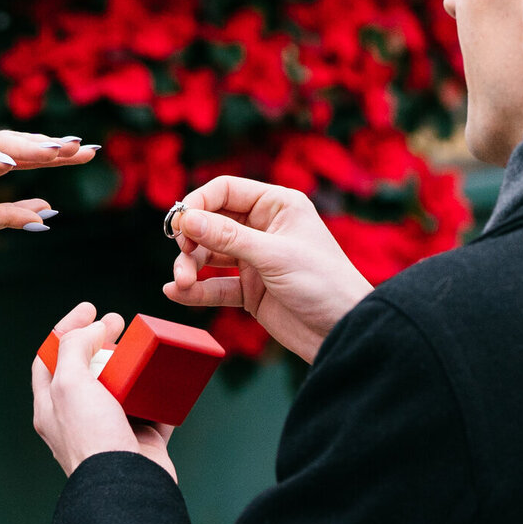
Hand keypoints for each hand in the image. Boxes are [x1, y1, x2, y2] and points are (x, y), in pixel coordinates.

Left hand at [30, 301, 176, 478]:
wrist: (127, 488)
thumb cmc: (92, 438)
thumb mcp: (70, 383)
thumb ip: (75, 348)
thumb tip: (93, 329)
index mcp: (50, 407)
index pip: (49, 357)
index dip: (66, 328)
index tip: (90, 308)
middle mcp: (77, 418)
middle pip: (87, 369)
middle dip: (101, 340)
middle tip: (119, 320)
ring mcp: (110, 430)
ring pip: (121, 388)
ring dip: (132, 363)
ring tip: (144, 344)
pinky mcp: (141, 441)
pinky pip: (153, 409)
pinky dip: (160, 391)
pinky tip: (166, 373)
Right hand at [160, 177, 373, 362]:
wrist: (345, 333)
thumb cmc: (323, 283)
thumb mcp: (274, 255)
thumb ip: (227, 236)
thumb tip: (185, 218)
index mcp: (277, 205)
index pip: (225, 191)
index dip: (198, 203)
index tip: (178, 223)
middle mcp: (264, 228)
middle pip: (211, 223)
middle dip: (191, 240)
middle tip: (182, 258)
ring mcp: (256, 260)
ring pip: (209, 255)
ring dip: (190, 266)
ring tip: (181, 282)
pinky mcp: (251, 291)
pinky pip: (216, 285)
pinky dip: (196, 290)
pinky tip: (177, 293)